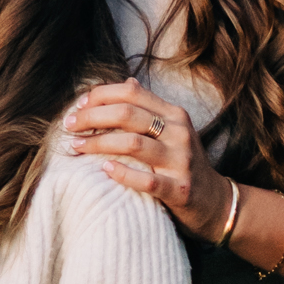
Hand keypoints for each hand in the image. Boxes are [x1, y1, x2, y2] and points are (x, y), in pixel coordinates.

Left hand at [64, 79, 229, 238]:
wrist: (214, 201)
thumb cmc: (182, 162)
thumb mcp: (172, 130)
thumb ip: (149, 108)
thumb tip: (127, 82)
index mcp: (174, 114)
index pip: (132, 93)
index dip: (101, 95)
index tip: (78, 106)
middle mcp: (179, 133)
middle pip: (127, 114)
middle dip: (91, 117)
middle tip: (69, 126)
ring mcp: (181, 161)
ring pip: (133, 143)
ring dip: (98, 143)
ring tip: (76, 146)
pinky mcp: (180, 189)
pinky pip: (146, 180)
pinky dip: (121, 173)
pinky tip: (104, 169)